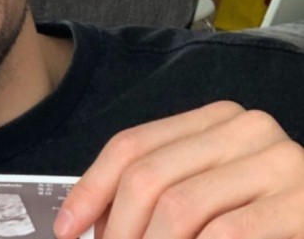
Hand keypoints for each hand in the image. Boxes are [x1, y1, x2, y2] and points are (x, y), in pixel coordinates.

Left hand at [53, 101, 303, 238]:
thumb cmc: (259, 218)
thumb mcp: (200, 193)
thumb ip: (151, 195)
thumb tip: (82, 220)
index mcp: (215, 120)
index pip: (131, 145)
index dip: (90, 189)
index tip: (66, 228)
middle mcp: (247, 129)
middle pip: (149, 176)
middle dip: (119, 229)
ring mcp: (281, 163)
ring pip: (180, 206)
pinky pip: (228, 233)